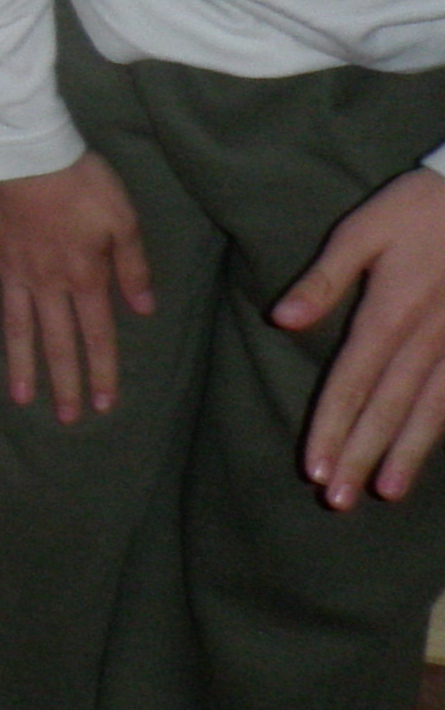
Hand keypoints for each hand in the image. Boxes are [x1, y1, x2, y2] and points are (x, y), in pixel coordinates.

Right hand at [0, 154, 155, 423]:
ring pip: (14, 325)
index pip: (97, 335)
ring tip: (20, 396)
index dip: (101, 371)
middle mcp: (46, 283)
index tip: (101, 405)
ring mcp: (9, 269)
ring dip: (19, 362)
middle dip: (63, 381)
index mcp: (84, 277)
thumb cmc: (81, 182)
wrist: (25, 152)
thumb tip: (143, 310)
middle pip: (57, 340)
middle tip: (64, 417)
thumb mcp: (124, 220)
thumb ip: (133, 266)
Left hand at [285, 167, 444, 508]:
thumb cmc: (419, 209)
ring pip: (430, 411)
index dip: (331, 426)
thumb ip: (324, 279)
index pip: (352, 383)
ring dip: (404, 453)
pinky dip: (442, 427)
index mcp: (390, 315)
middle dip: (360, 455)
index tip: (314, 467)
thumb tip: (282, 319)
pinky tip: (426, 453)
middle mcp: (427, 341)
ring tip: (383, 492)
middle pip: (387, 408)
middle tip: (337, 500)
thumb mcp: (362, 231)